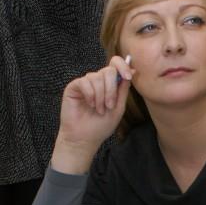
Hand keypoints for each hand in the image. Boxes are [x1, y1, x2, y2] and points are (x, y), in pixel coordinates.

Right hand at [51, 55, 134, 173]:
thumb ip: (123, 90)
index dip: (123, 66)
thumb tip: (132, 71)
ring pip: (96, 77)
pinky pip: (85, 82)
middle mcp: (97, 82)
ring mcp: (85, 83)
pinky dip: (90, 94)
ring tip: (99, 110)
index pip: (115, 65)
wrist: (84, 138)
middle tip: (109, 106)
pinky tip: (90, 104)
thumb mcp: (118, 108)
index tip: (128, 76)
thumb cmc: (100, 126)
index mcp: (109, 85)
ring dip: (101, 96)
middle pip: (108, 71)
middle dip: (111, 89)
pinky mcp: (73, 87)